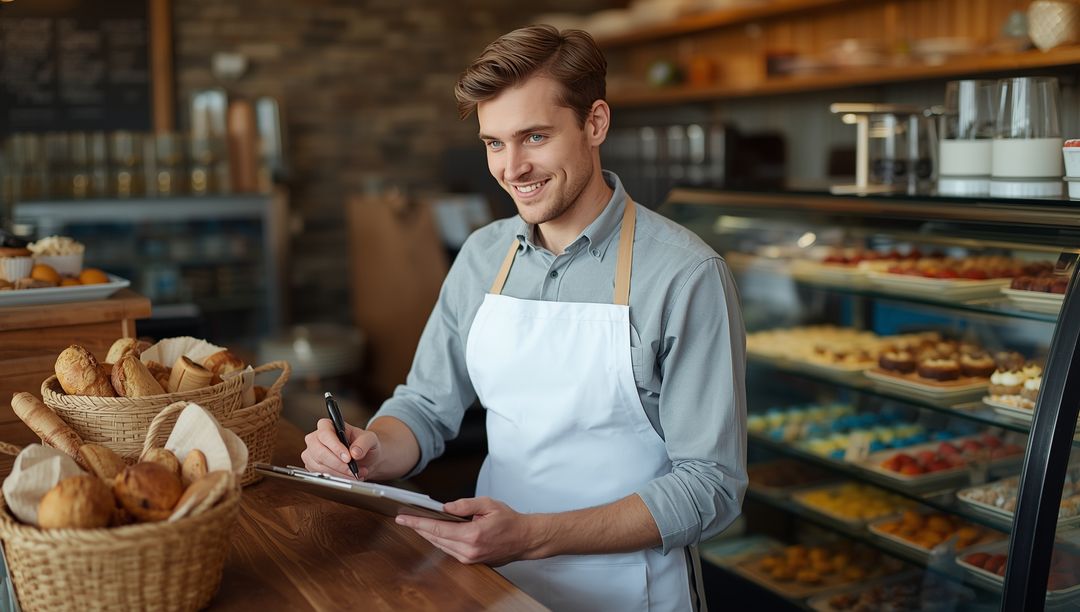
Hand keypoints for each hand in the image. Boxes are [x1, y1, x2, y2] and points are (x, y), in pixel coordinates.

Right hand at [301, 418, 380, 479]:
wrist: (365, 459)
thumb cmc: (363, 444)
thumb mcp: (370, 439)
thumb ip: (364, 442)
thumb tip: (354, 452)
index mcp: (327, 425)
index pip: (325, 434)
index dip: (335, 447)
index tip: (348, 458)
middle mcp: (316, 438)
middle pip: (319, 452)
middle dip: (338, 464)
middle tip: (353, 470)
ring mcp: (312, 453)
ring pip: (320, 466)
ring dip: (339, 473)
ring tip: (356, 474)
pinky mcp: (312, 467)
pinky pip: (321, 475)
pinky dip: (337, 478)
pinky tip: (348, 477)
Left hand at [395, 497, 542, 565]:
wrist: (525, 539)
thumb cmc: (510, 521)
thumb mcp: (488, 504)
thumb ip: (465, 505)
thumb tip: (444, 507)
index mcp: (472, 534)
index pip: (437, 528)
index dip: (417, 523)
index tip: (403, 518)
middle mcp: (469, 549)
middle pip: (435, 538)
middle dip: (418, 528)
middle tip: (405, 518)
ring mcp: (469, 558)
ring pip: (440, 545)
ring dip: (427, 534)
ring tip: (416, 523)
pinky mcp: (470, 560)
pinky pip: (448, 549)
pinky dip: (439, 539)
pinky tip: (434, 531)